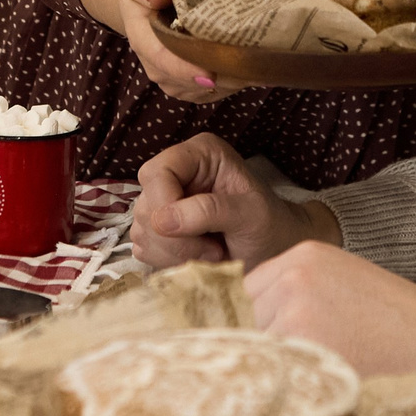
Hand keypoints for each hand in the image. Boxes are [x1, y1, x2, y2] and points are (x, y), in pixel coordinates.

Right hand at [118, 0, 247, 104]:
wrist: (150, 2)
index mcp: (143, 40)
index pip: (161, 59)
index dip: (185, 69)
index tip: (209, 75)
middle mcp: (156, 66)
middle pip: (186, 80)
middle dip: (216, 75)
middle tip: (249, 65)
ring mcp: (173, 79)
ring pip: (203, 90)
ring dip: (228, 79)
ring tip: (254, 64)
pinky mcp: (190, 85)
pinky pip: (212, 92)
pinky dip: (232, 82)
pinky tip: (249, 67)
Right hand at [133, 133, 335, 268]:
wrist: (274, 252)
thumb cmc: (270, 226)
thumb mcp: (250, 214)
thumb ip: (209, 210)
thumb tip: (162, 220)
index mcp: (200, 154)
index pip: (158, 172)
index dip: (164, 203)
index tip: (188, 231)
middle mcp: (177, 173)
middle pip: (146, 204)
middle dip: (175, 237)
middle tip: (213, 250)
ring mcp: (164, 202)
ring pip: (141, 230)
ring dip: (174, 252)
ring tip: (212, 253)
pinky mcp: (158, 230)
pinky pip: (143, 248)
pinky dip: (168, 260)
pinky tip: (197, 259)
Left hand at [247, 241, 415, 377]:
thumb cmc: (390, 314)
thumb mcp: (339, 277)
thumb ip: (296, 287)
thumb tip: (251, 316)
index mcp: (302, 255)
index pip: (249, 287)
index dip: (258, 315)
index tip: (266, 334)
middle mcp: (292, 276)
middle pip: (247, 313)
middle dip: (263, 336)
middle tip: (294, 353)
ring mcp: (294, 308)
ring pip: (258, 341)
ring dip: (275, 357)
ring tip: (312, 362)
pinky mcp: (302, 341)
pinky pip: (273, 363)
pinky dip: (287, 374)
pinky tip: (313, 374)